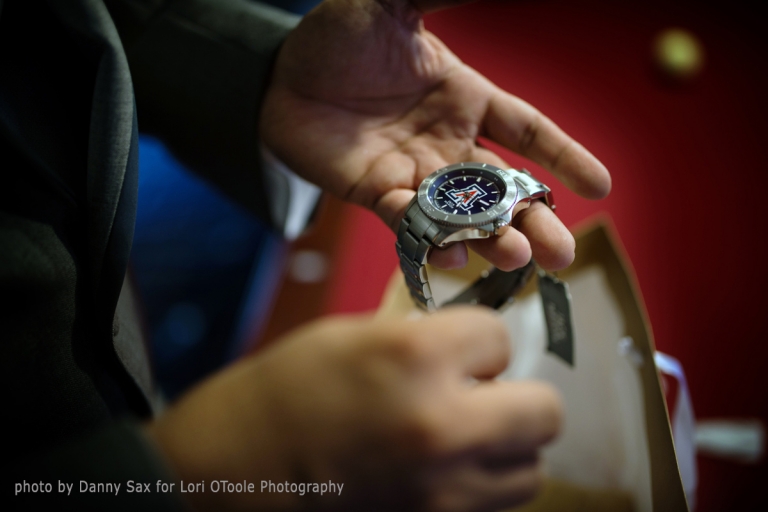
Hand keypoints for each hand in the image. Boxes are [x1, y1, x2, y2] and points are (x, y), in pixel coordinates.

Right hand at [145, 308, 561, 510]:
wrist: (230, 471)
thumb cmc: (284, 393)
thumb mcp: (352, 338)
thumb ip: (423, 340)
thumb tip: (474, 353)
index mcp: (415, 357)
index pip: (500, 338)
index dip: (478, 343)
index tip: (459, 353)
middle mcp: (442, 425)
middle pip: (544, 411)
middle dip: (516, 398)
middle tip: (480, 397)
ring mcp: (443, 492)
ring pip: (529, 471)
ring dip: (504, 450)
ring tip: (461, 441)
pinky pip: (494, 508)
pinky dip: (479, 488)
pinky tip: (441, 473)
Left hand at [260, 0, 609, 270]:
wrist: (280, 75)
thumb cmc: (339, 37)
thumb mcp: (393, 6)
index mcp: (466, 98)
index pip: (529, 131)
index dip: (564, 157)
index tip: (600, 187)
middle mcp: (448, 143)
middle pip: (504, 190)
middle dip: (534, 220)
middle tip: (563, 255)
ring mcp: (414, 175)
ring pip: (463, 216)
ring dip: (490, 239)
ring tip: (516, 257)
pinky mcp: (377, 195)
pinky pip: (409, 223)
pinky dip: (429, 238)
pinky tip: (450, 251)